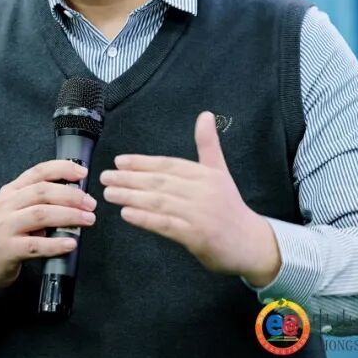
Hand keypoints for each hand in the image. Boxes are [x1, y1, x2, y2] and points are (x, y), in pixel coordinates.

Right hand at [0, 160, 97, 302]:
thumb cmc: (0, 234)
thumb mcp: (12, 209)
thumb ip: (37, 201)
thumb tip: (73, 199)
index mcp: (11, 191)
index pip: (38, 172)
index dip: (62, 169)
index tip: (82, 173)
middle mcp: (7, 205)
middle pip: (42, 192)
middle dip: (71, 195)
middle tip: (90, 203)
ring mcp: (5, 227)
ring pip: (40, 215)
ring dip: (68, 216)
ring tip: (87, 220)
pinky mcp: (7, 250)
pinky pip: (35, 245)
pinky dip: (55, 244)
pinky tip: (70, 244)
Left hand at [100, 111, 281, 286]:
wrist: (252, 243)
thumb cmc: (230, 207)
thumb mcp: (221, 172)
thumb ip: (208, 145)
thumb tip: (206, 114)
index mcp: (205, 174)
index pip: (168, 165)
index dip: (142, 162)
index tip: (120, 161)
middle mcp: (201, 191)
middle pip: (159, 182)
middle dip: (130, 178)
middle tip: (105, 177)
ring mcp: (199, 214)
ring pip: (159, 202)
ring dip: (131, 197)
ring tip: (109, 193)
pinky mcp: (197, 236)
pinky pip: (166, 225)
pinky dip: (145, 219)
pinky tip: (127, 214)